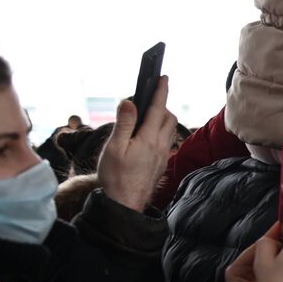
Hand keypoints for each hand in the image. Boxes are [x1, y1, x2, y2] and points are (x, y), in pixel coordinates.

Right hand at [97, 75, 178, 210]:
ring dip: (162, 117)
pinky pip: (165, 141)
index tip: (163, 76)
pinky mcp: (161, 164)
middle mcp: (160, 145)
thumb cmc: (115, 177)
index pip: (157, 108)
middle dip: (161, 103)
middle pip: (167, 117)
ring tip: (147, 113)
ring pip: (168, 130)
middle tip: (149, 96)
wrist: (125, 204)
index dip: (160, 90)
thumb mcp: (114, 148)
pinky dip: (160, 131)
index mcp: (148, 139)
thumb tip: (129, 102)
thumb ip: (123, 123)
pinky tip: (147, 135)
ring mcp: (162, 155)